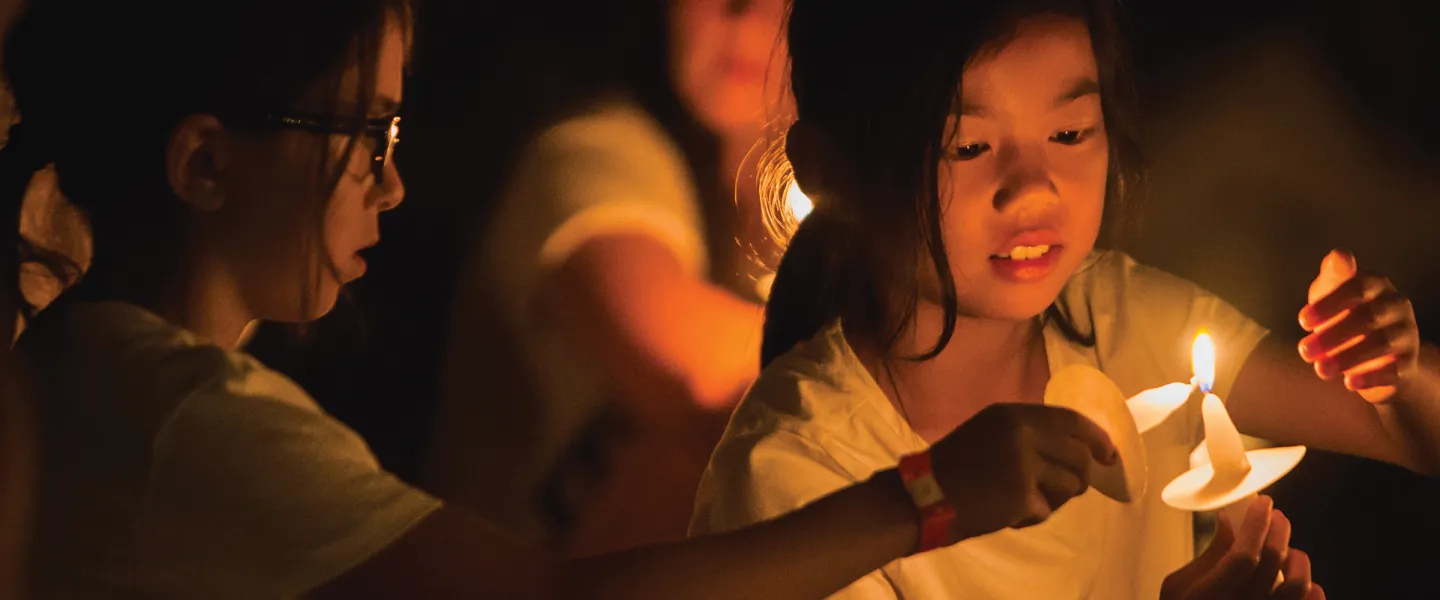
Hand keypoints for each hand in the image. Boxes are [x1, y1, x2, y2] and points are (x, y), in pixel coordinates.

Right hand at [928, 403, 1116, 540]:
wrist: (925, 496)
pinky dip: (1031, 515)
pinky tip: (1008, 512)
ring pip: (1069, 485)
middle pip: (1079, 455)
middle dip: (1082, 476)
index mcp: (1013, 414)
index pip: (1071, 420)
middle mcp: (1021, 433)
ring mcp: (1022, 464)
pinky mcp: (1020, 494)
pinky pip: (1045, 509)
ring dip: (1056, 498)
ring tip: (1029, 500)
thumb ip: (1029, 434)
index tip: (1109, 454)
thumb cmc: (956, 466)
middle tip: (1073, 487)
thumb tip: (1077, 449)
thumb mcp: (990, 433)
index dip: (1096, 437)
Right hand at [1161, 496, 1323, 599]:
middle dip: (1278, 530)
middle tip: (1276, 517)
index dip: (1256, 524)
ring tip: (1288, 552)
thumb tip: (1227, 520)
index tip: (1262, 504)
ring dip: (1296, 559)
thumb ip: (1207, 555)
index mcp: (1208, 597)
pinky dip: (1312, 591)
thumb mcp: (1179, 586)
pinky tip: (1304, 582)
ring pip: (1298, 585)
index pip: (1243, 555)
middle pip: (1272, 562)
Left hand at [1299, 249, 1419, 402]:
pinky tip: (1348, 383)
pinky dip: (1370, 377)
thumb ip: (1333, 276)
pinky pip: (1394, 370)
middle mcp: (1397, 306)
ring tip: (1320, 369)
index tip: (1301, 322)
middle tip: (1304, 350)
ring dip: (1347, 357)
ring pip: (1382, 343)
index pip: (1357, 287)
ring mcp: (1406, 335)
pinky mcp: (1408, 364)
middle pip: (1369, 317)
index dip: (1329, 303)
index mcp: (1377, 285)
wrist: (1375, 356)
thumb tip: (1339, 255)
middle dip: (1333, 334)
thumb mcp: (1332, 293)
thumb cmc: (1345, 315)